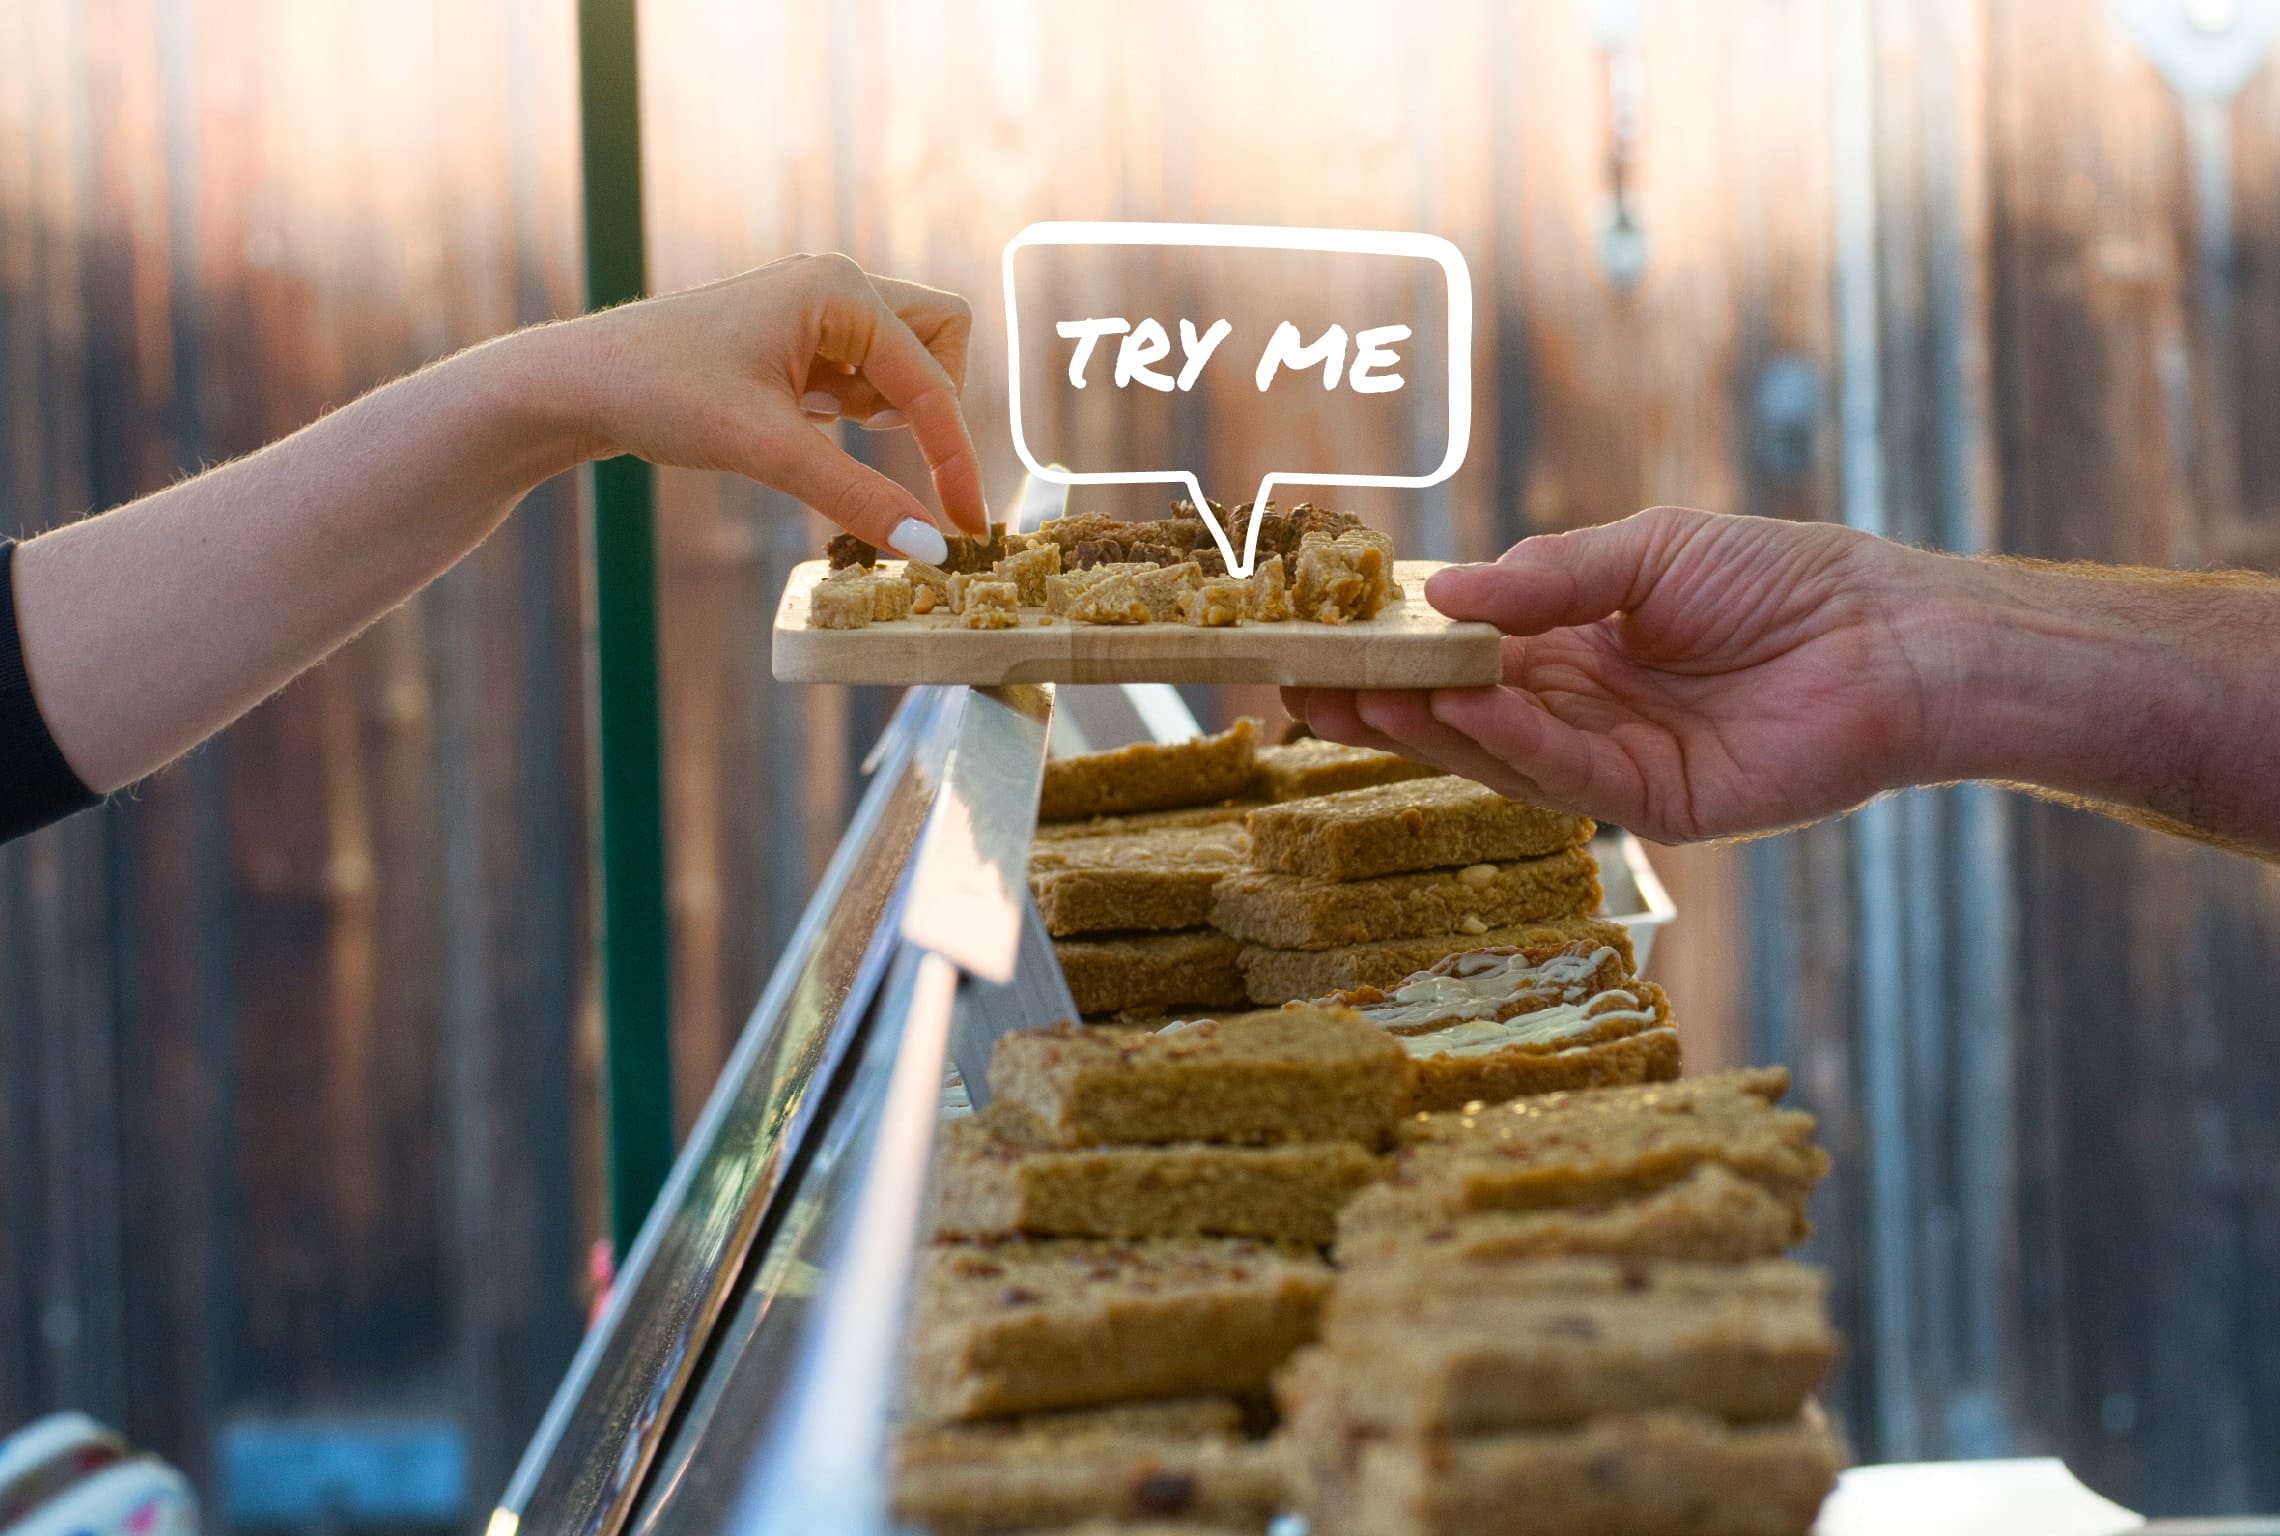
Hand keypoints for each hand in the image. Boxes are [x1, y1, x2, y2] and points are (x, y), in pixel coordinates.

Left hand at [548, 253, 988, 556]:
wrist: (582, 383)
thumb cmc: (662, 394)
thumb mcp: (766, 451)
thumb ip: (856, 497)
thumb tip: (931, 549)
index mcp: (840, 290)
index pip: (933, 384)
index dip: (956, 459)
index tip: (968, 526)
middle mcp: (839, 286)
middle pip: (943, 342)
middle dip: (931, 407)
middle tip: (880, 449)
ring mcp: (821, 310)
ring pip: (909, 358)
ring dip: (893, 408)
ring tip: (822, 430)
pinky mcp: (802, 340)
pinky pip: (869, 373)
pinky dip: (861, 411)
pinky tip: (806, 426)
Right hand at [1285, 506, 1956, 842]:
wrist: (1895, 638)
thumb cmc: (1785, 579)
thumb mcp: (1649, 552)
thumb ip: (1548, 578)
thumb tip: (1444, 594)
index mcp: (1580, 648)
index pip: (1464, 655)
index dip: (1394, 650)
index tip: (1319, 638)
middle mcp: (1586, 711)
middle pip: (1461, 713)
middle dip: (1382, 701)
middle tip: (1301, 686)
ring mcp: (1616, 764)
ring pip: (1498, 751)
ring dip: (1426, 726)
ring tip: (1360, 695)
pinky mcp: (1656, 807)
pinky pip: (1565, 774)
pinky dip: (1507, 741)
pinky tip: (1455, 708)